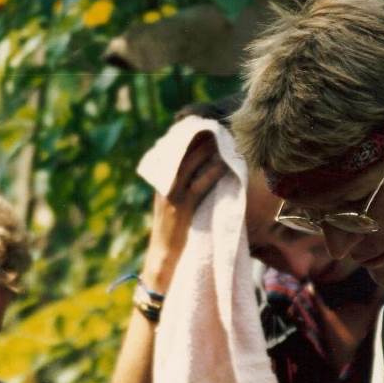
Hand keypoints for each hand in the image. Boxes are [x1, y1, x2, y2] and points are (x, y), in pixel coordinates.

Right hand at [142, 132, 226, 290]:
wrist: (163, 258)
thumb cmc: (172, 234)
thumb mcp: (173, 206)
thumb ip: (181, 188)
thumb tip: (200, 171)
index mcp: (161, 183)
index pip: (172, 152)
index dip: (186, 137)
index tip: (200, 123)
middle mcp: (164, 186)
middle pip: (181, 154)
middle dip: (198, 138)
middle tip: (214, 124)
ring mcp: (172, 196)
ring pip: (190, 165)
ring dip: (206, 150)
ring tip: (221, 137)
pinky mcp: (183, 208)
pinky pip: (199, 185)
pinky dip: (211, 172)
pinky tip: (223, 163)